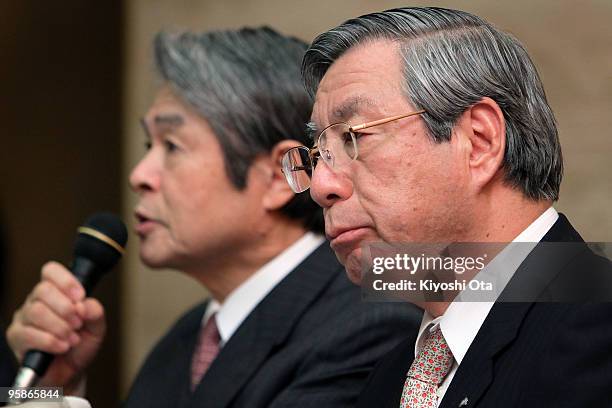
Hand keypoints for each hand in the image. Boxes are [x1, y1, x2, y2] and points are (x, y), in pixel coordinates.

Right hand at [6, 262, 105, 392]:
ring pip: (36, 311)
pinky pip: (28, 334)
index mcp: (56, 292)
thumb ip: (95, 312)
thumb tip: (85, 304)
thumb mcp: (96, 327)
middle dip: (66, 308)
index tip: (80, 297)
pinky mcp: (17, 337)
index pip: (51, 271)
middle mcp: (36, 301)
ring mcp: (24, 318)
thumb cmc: (80, 345)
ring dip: (59, 326)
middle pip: (43, 290)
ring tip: (72, 338)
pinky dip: (50, 341)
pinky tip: (62, 347)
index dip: (66, 280)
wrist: (71, 372)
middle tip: (78, 323)